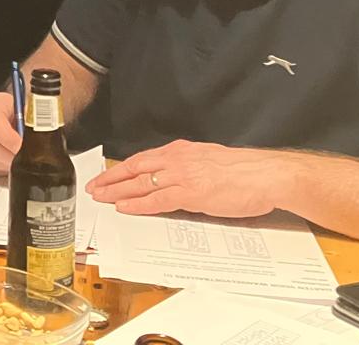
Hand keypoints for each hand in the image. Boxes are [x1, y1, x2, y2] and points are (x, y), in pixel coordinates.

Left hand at [86, 140, 291, 218]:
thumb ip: (189, 166)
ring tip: (101, 198)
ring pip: (141, 183)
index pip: (142, 159)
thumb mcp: (209, 160)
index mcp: (181, 151)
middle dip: (111, 179)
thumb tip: (176, 175)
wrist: (266, 174)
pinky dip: (139, 204)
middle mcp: (177, 160)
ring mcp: (183, 176)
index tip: (105, 175)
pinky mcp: (192, 193)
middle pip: (135, 169)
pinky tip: (125, 207)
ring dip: (118, 192)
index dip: (121, 169)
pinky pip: (158, 200)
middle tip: (93, 188)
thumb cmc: (244, 171)